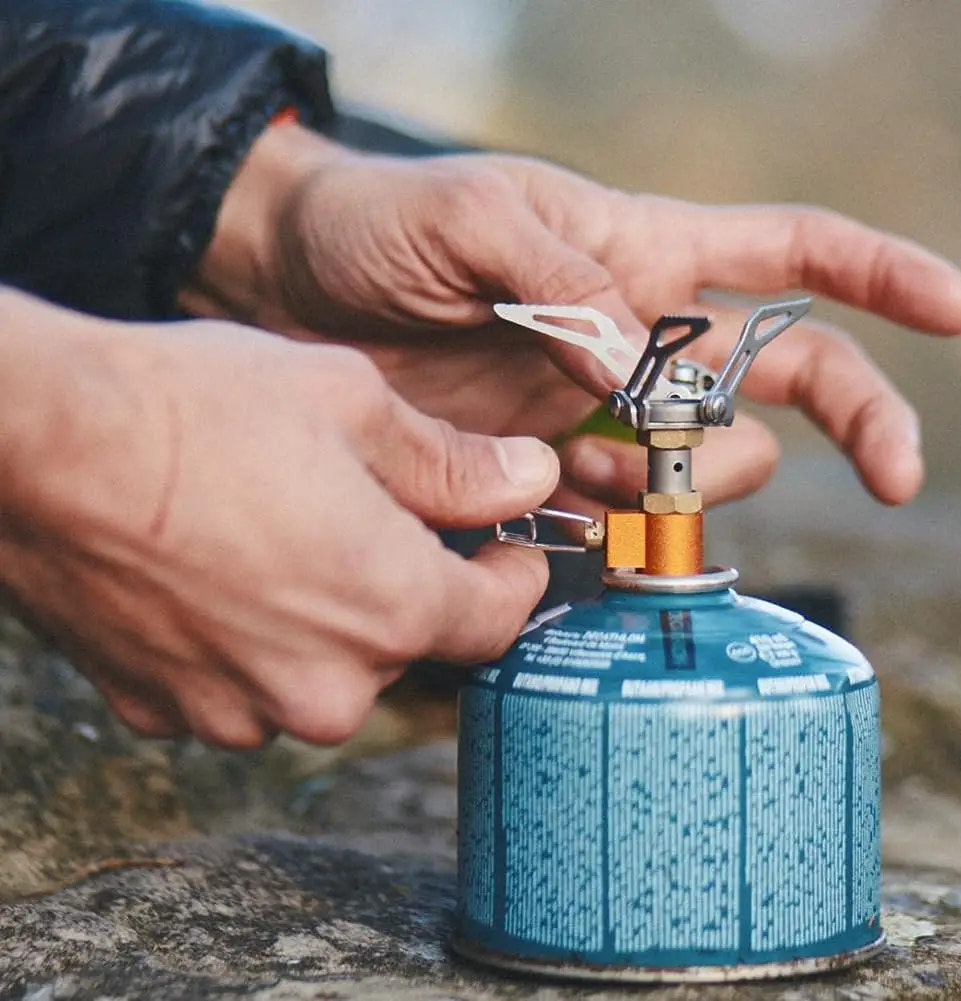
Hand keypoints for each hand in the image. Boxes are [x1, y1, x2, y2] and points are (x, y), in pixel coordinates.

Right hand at [0, 291, 556, 747]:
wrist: (36, 442)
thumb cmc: (195, 411)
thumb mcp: (355, 407)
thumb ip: (457, 464)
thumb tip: (531, 479)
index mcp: (391, 609)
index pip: (496, 623)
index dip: (512, 577)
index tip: (506, 546)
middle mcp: (324, 687)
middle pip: (405, 646)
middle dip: (406, 584)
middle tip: (373, 513)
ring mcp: (237, 711)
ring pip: (321, 672)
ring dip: (322, 617)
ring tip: (279, 530)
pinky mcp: (162, 711)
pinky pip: (238, 684)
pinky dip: (244, 639)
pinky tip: (215, 569)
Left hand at [182, 122, 960, 508]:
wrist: (280, 297)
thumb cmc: (378, 226)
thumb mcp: (467, 220)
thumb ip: (568, 281)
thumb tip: (651, 368)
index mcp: (648, 253)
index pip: (791, 253)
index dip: (880, 275)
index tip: (958, 310)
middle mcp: (650, 336)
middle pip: (795, 377)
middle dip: (865, 420)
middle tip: (900, 480)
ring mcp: (609, 413)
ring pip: (719, 465)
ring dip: (703, 482)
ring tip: (610, 465)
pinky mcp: (557, 477)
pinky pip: (631, 521)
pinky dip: (627, 533)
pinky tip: (571, 513)